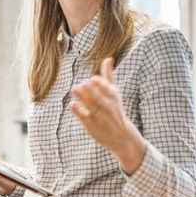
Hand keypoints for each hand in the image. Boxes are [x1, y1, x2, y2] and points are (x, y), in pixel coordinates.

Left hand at [69, 58, 145, 173]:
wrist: (122, 137)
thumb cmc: (115, 111)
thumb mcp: (114, 94)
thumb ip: (109, 76)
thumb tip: (108, 59)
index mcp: (113, 97)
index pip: (105, 87)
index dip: (96, 82)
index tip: (91, 81)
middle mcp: (108, 106)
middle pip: (96, 94)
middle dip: (87, 88)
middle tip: (80, 86)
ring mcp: (99, 116)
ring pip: (90, 104)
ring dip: (81, 95)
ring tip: (74, 89)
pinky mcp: (91, 126)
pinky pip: (83, 116)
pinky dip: (77, 110)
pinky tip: (73, 104)